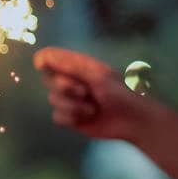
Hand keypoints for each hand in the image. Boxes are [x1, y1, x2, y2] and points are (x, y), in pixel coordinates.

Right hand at [32, 47, 151, 140]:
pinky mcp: (71, 118)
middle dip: (64, 87)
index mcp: (78, 66)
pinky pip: (57, 116)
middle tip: (84, 92)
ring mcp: (70, 100)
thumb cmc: (122, 94)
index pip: (50, 57)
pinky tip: (87, 118)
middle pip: (48, 80)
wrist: (133, 122)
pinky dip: (71, 118)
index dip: (44, 60)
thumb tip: (45, 56)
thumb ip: (71, 67)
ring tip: (92, 109)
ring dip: (72, 105)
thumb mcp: (99, 76)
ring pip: (52, 100)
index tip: (43, 66)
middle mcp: (71, 81)